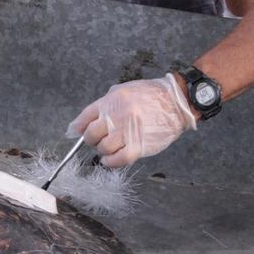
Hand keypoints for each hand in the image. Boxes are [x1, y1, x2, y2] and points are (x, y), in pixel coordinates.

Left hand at [68, 73, 196, 167]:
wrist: (176, 103)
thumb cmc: (151, 96)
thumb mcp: (124, 91)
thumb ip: (104, 104)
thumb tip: (83, 122)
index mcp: (111, 101)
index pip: (85, 118)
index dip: (78, 128)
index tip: (77, 133)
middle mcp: (116, 116)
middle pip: (91, 135)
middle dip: (91, 140)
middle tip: (98, 140)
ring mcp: (127, 132)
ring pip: (103, 148)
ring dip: (103, 151)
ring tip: (109, 148)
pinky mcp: (138, 146)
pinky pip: (117, 159)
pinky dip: (110, 162)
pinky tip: (110, 160)